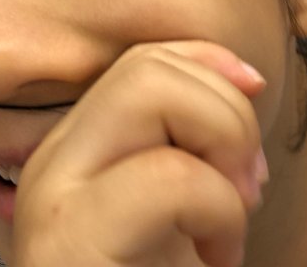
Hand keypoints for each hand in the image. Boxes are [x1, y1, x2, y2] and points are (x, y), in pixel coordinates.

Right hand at [11, 41, 267, 266]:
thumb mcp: (178, 203)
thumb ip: (190, 139)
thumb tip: (244, 79)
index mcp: (77, 148)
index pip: (142, 59)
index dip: (209, 59)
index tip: (254, 90)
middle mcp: (52, 162)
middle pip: (147, 68)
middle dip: (224, 111)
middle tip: (247, 183)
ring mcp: (53, 198)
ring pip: (152, 93)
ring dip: (222, 151)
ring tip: (226, 222)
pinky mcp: (71, 244)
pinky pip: (171, 179)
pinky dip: (219, 212)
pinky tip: (212, 261)